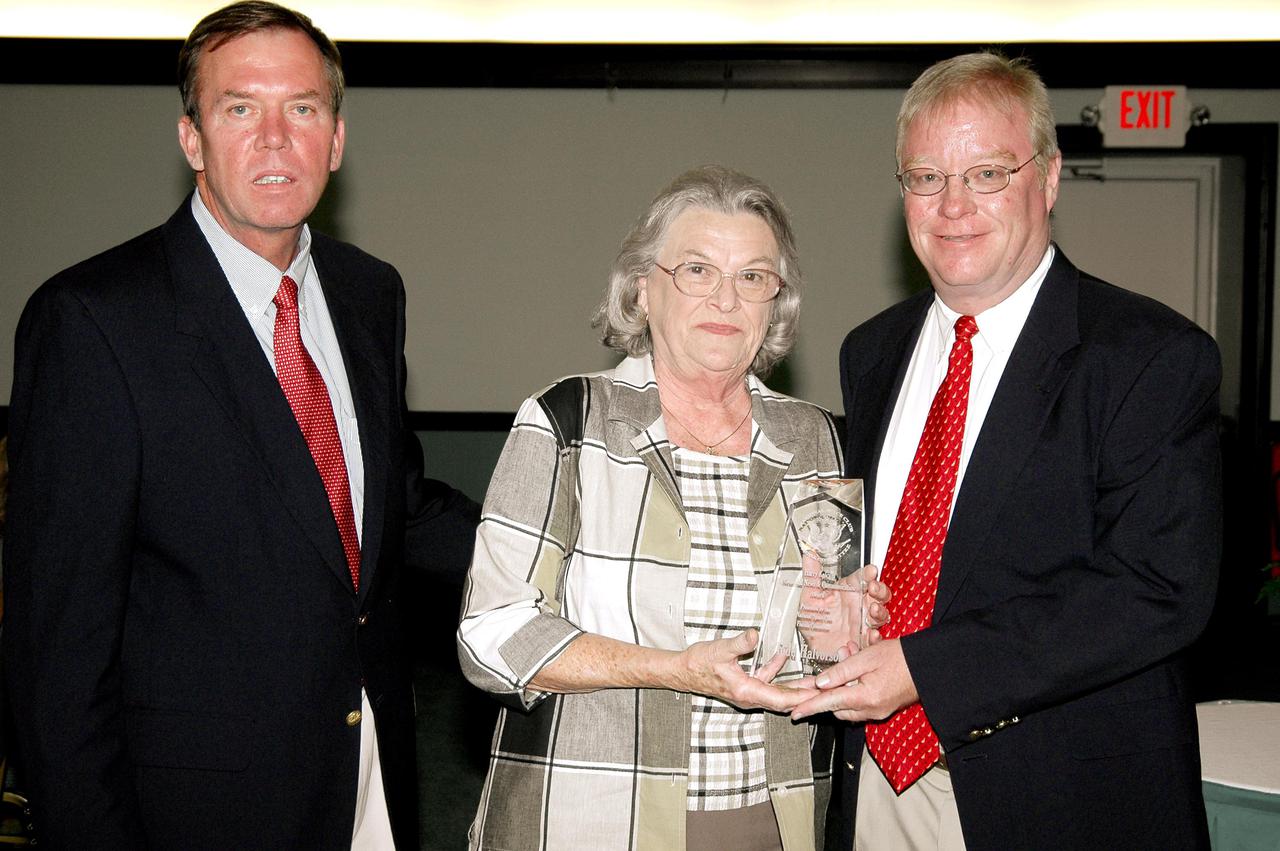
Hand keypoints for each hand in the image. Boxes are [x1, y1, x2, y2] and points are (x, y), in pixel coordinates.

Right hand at [675, 629, 818, 712]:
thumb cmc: (698, 664)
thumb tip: (754, 634)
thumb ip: (739, 643)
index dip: (802, 698)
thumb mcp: (719, 650)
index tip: (819, 695)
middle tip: (826, 690)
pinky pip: (767, 681)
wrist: (682, 671)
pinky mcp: (744, 685)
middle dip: (806, 695)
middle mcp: (749, 696)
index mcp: (746, 691)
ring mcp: (747, 692)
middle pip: (785, 700)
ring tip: (814, 679)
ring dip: (795, 686)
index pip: (781, 699)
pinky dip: (777, 672)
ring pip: (778, 692)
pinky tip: (783, 657)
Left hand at [789, 639, 917, 722]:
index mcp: (865, 698)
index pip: (829, 703)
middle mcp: (871, 709)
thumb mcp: (867, 658)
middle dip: (829, 687)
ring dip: (843, 684)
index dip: (809, 707)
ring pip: (848, 704)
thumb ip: (841, 671)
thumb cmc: (902, 658)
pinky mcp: (884, 708)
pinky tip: (859, 668)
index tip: (795, 712)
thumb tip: (821, 682)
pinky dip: (854, 687)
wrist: (929, 665)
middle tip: (831, 664)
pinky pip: (861, 702)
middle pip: (837, 705)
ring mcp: (878, 711)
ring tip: (850, 656)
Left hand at [797, 555, 890, 663]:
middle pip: (878, 593)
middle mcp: (859, 605)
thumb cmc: (814, 619)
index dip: (869, 573)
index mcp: (849, 590)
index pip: (863, 577)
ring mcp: (863, 622)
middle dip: (879, 589)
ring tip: (872, 609)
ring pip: (880, 614)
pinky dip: (876, 637)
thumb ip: (812, 575)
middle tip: (873, 588)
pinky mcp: (863, 639)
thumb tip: (809, 555)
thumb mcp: (810, 596)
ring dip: (879, 611)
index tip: (871, 570)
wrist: (811, 644)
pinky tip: (872, 634)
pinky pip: (874, 638)